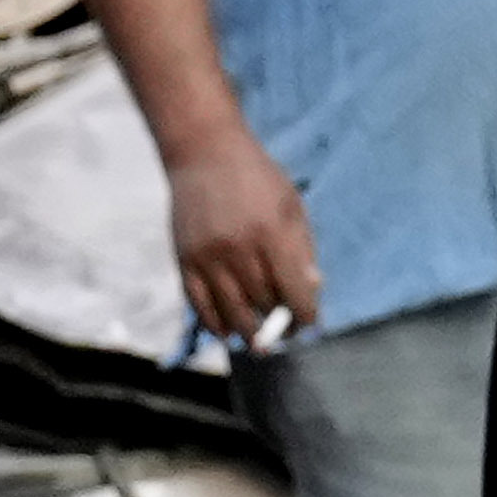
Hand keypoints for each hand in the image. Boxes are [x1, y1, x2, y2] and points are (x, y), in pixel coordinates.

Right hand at [161, 126, 319, 348]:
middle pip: (263, 302)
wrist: (204, 153)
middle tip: (285, 333)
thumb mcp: (292, 205)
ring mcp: (207, 256)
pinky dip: (212, 322)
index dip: (304, 314)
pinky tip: (225, 333)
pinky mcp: (184, 258)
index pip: (293, 290)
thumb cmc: (257, 177)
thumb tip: (312, 290)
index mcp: (272, 234)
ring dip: (247, 331)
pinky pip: (198, 302)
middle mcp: (238, 249)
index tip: (309, 324)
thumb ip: (302, 248)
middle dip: (277, 322)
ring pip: (231, 309)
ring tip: (259, 343)